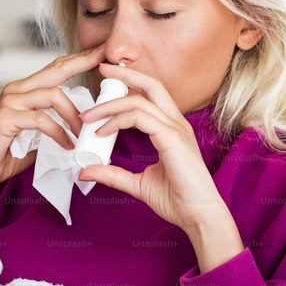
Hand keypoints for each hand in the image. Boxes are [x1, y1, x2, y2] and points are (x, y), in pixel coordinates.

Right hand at [0, 43, 106, 210]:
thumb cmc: (8, 153)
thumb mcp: (38, 134)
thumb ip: (55, 122)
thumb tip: (83, 123)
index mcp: (25, 90)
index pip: (56, 68)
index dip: (79, 58)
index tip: (101, 52)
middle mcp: (17, 90)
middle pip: (56, 71)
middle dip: (82, 64)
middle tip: (105, 62)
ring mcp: (10, 102)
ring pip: (53, 95)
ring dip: (74, 116)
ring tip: (82, 134)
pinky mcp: (6, 118)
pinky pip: (41, 120)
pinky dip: (59, 133)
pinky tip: (67, 145)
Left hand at [77, 63, 231, 232]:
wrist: (198, 216)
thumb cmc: (178, 200)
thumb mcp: (138, 184)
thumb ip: (114, 175)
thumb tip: (87, 171)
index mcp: (172, 129)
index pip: (150, 97)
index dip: (128, 87)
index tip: (104, 88)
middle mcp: (176, 124)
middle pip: (151, 85)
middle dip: (124, 74)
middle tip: (100, 68)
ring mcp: (176, 129)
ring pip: (140, 101)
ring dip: (110, 105)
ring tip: (88, 117)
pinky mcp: (172, 139)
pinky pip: (141, 118)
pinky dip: (118, 121)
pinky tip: (103, 133)